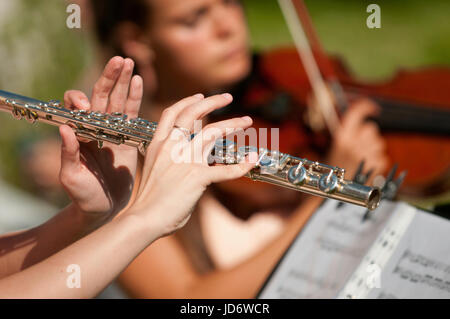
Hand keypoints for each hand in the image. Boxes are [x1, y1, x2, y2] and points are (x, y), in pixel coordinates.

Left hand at [59, 56, 142, 221]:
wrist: (104, 207)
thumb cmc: (84, 195)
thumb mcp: (71, 178)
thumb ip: (67, 155)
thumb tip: (65, 129)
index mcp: (79, 135)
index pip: (77, 108)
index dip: (80, 100)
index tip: (84, 105)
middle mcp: (95, 128)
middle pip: (100, 96)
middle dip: (108, 77)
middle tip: (117, 60)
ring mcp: (113, 130)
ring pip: (117, 100)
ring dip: (122, 81)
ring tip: (128, 62)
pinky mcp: (128, 136)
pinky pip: (132, 113)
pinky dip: (135, 97)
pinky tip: (137, 81)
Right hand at [126, 93, 257, 237]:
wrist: (144, 218)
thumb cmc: (149, 199)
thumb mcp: (155, 169)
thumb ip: (171, 159)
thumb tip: (191, 156)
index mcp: (158, 144)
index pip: (173, 113)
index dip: (188, 101)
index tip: (201, 96)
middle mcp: (171, 147)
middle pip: (193, 113)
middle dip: (212, 101)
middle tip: (228, 96)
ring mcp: (185, 160)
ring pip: (213, 132)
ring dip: (232, 123)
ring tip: (246, 121)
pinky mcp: (197, 177)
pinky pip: (225, 169)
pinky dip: (242, 165)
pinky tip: (252, 160)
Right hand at [327, 99, 388, 178]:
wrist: (334, 190)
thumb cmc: (334, 169)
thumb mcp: (335, 148)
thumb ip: (348, 134)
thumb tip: (365, 123)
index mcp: (341, 137)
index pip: (356, 113)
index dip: (365, 107)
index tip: (373, 108)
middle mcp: (354, 144)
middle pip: (371, 128)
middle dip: (368, 135)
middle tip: (358, 146)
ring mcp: (366, 154)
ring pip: (379, 143)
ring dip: (373, 149)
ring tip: (361, 160)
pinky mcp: (376, 165)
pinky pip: (383, 157)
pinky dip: (377, 162)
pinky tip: (366, 169)